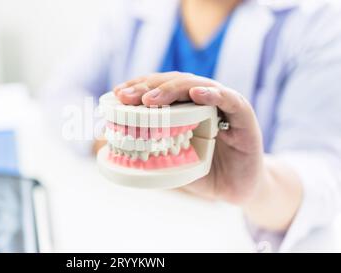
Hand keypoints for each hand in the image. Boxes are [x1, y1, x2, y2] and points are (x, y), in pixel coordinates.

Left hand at [113, 72, 301, 230]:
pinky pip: (229, 100)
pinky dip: (213, 94)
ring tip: (150, 99)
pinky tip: (197, 93)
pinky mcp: (243, 115)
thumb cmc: (205, 172)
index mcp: (185, 107)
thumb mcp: (173, 161)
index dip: (139, 87)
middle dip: (147, 87)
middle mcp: (203, 100)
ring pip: (196, 86)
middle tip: (126, 97)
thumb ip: (151, 151)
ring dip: (172, 90)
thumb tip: (109, 150)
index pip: (160, 88)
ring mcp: (223, 105)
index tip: (117, 94)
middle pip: (174, 83)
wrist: (239, 188)